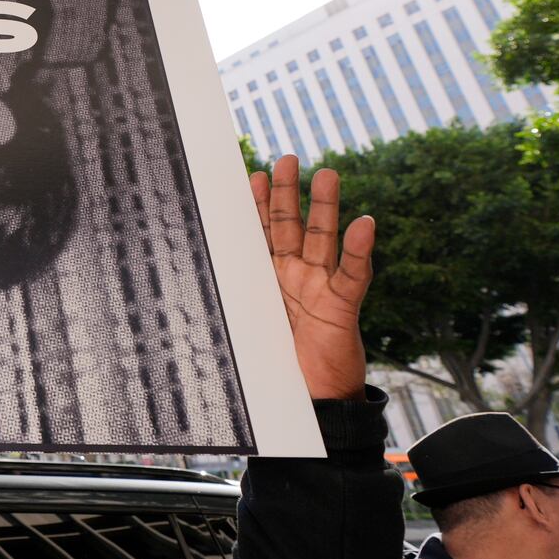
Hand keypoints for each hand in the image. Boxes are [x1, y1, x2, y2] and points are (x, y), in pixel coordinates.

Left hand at [251, 156, 374, 400]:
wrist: (312, 400)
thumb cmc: (276, 365)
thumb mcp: (246, 324)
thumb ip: (233, 299)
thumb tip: (193, 271)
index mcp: (268, 279)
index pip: (260, 234)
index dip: (256, 204)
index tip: (251, 174)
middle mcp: (294, 277)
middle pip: (291, 226)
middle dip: (288, 193)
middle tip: (287, 158)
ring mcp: (319, 288)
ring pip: (323, 240)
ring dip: (326, 207)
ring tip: (328, 174)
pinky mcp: (341, 307)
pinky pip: (352, 275)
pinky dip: (358, 250)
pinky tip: (364, 224)